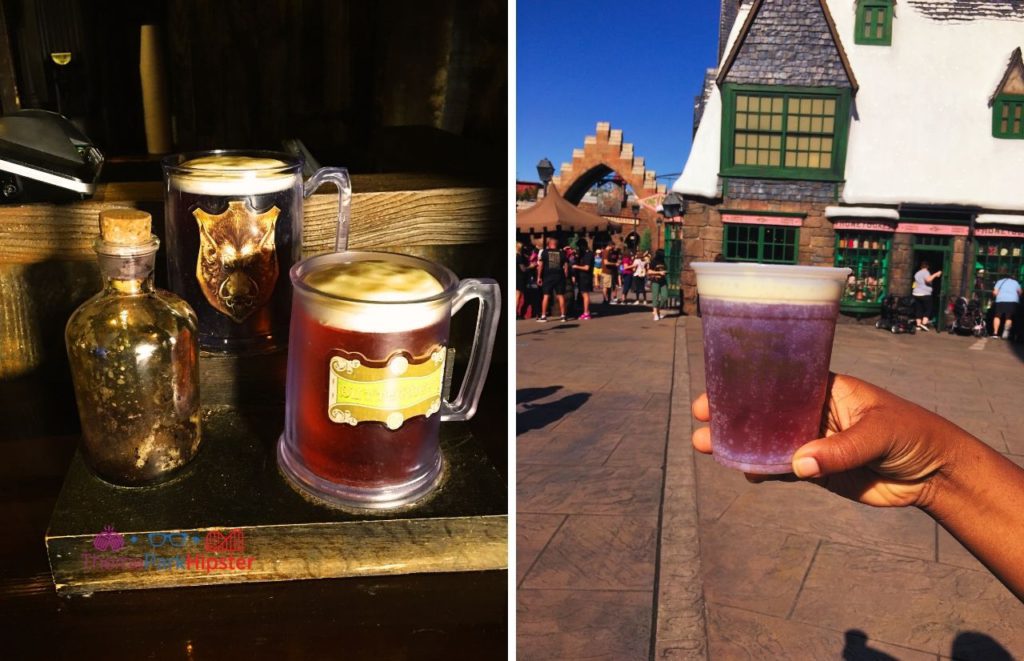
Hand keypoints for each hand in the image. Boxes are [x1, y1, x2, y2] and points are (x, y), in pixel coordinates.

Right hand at [690, 373, 970, 507]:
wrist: (935, 474)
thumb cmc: (912, 434)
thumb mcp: (878, 433)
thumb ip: (840, 449)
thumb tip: (799, 464)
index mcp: (823, 388)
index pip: (776, 381)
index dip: (743, 385)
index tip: (713, 393)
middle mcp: (812, 411)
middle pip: (763, 411)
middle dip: (731, 416)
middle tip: (699, 424)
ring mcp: (813, 440)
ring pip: (768, 441)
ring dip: (739, 445)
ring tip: (708, 449)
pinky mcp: (818, 470)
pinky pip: (783, 469)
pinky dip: (763, 470)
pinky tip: (745, 471)